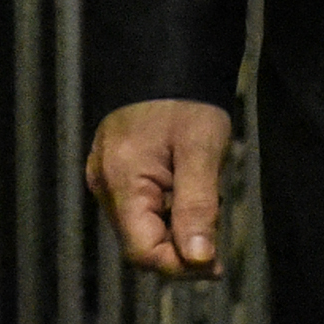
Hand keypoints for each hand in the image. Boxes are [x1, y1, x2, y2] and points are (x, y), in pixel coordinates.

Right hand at [86, 99, 231, 274]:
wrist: (169, 57)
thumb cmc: (187, 100)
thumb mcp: (202, 149)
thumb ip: (198, 206)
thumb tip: (198, 258)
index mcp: (120, 180)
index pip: (141, 250)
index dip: (178, 264)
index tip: (214, 266)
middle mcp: (104, 184)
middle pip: (140, 241)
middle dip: (180, 247)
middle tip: (219, 240)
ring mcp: (106, 177)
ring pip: (141, 225)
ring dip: (176, 228)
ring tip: (208, 204)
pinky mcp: (116, 170)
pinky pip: (140, 205)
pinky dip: (167, 208)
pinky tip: (190, 191)